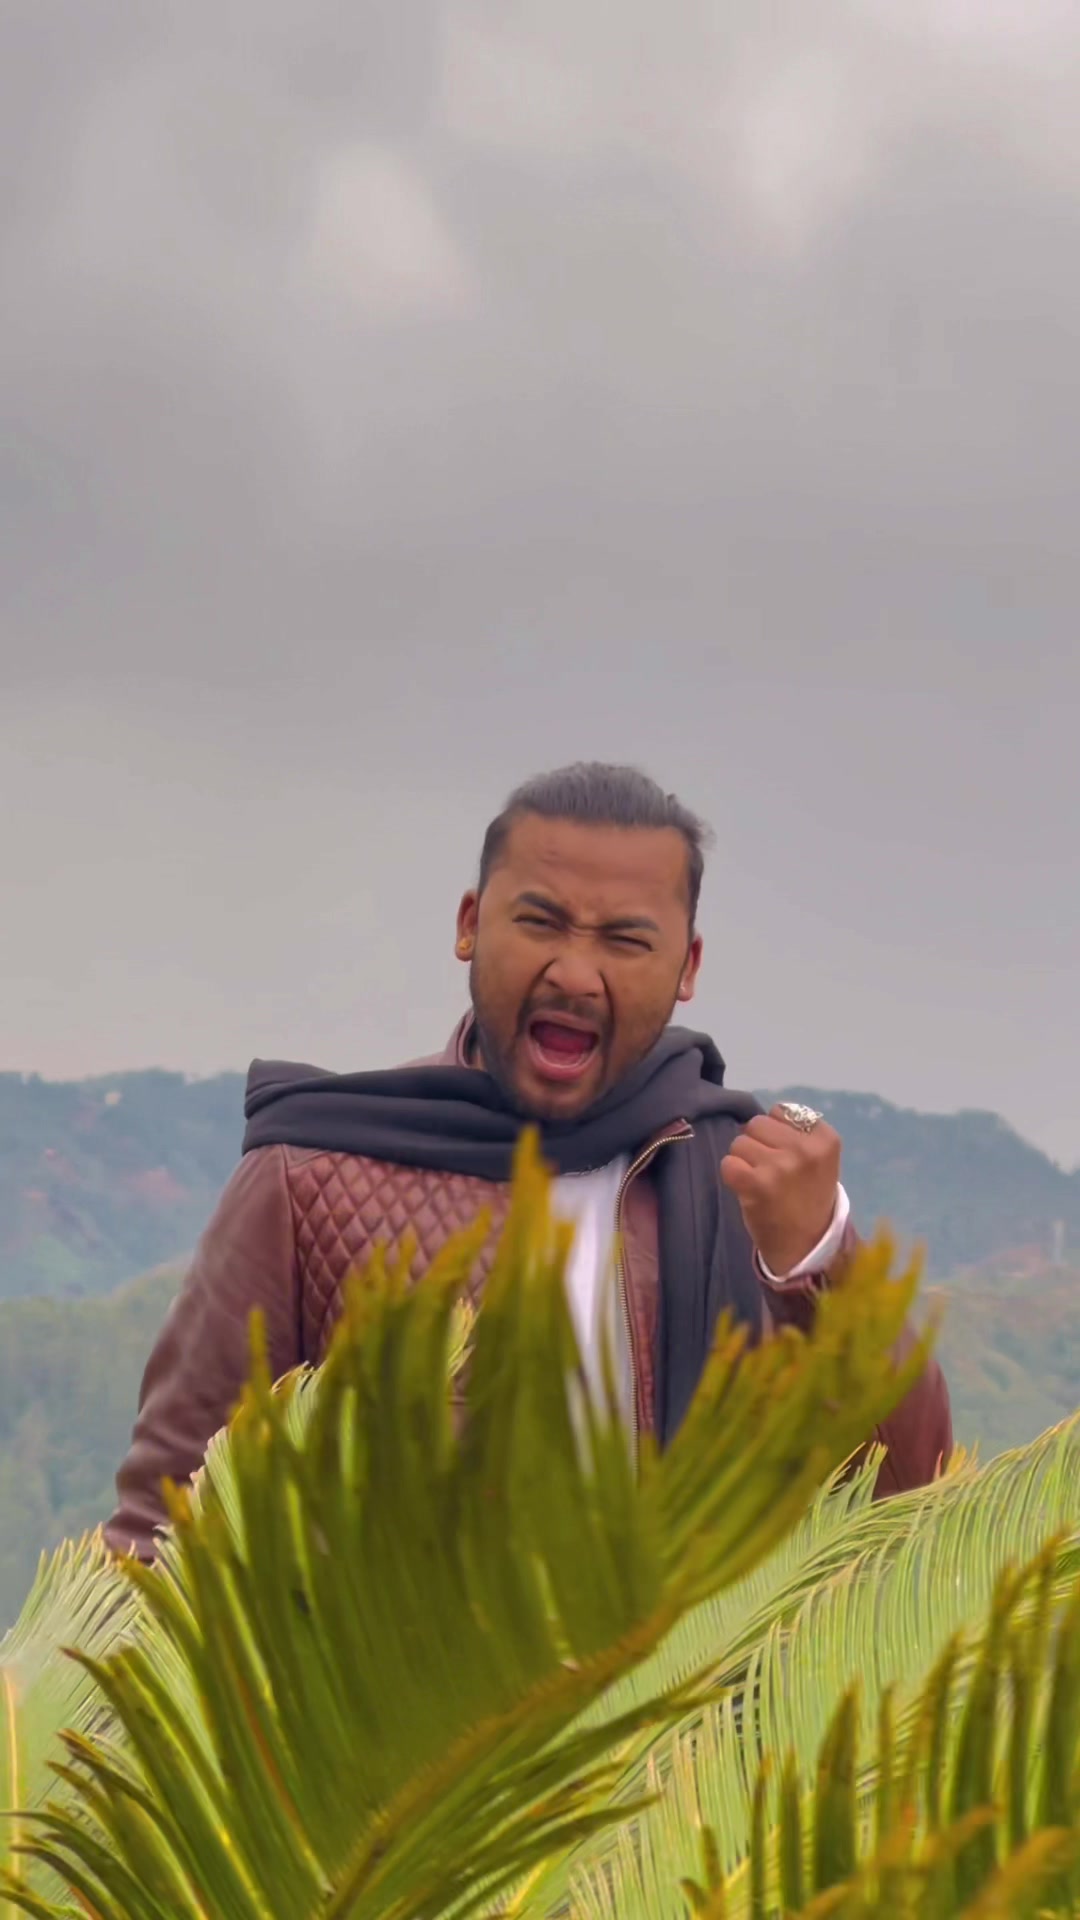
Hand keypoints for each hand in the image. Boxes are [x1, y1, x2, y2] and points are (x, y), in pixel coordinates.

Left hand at [720, 1107, 841, 1276]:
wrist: (806, 1247)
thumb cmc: (808, 1200)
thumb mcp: (818, 1162)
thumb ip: (797, 1135)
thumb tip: (762, 1116)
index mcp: (825, 1139)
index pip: (782, 1111)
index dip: (776, 1131)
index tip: (784, 1154)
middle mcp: (805, 1149)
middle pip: (757, 1123)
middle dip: (756, 1143)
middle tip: (767, 1169)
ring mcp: (780, 1166)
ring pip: (740, 1141)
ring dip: (743, 1160)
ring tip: (759, 1180)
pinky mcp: (757, 1183)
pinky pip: (728, 1162)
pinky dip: (732, 1174)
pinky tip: (747, 1188)